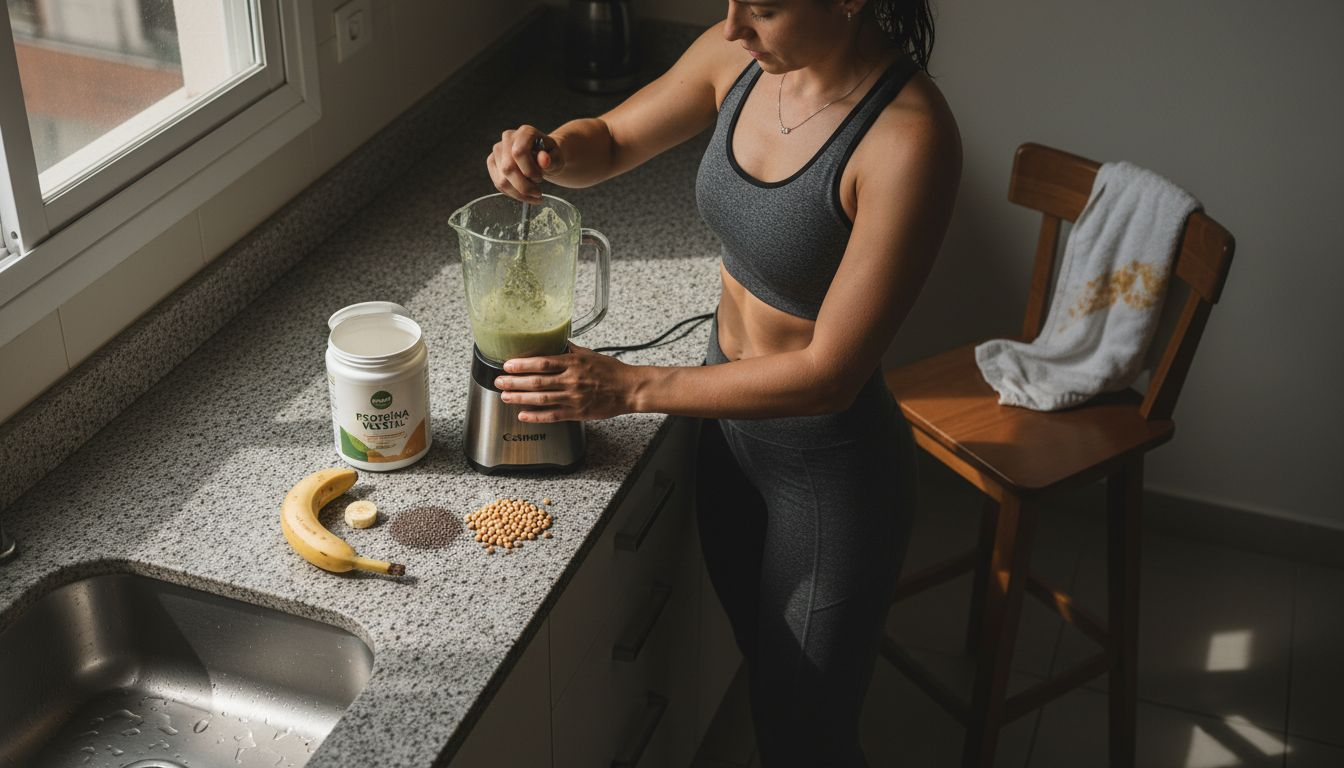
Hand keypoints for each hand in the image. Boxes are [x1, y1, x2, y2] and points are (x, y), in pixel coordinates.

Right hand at [487, 126, 565, 203]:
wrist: (543, 156)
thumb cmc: (550, 156)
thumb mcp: (557, 159)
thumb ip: (551, 160)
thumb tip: (544, 160)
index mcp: (525, 132)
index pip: (519, 152)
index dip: (529, 170)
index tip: (540, 178)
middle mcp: (508, 138)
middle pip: (508, 168)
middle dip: (524, 186)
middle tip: (538, 191)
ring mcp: (497, 150)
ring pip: (502, 180)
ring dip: (519, 193)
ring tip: (532, 194)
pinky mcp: (492, 162)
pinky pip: (498, 184)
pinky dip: (512, 194)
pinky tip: (524, 195)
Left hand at [494, 343, 635, 422]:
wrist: (629, 389)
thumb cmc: (611, 371)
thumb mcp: (589, 354)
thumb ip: (569, 350)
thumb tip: (554, 341)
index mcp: (573, 364)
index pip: (542, 363)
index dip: (522, 365)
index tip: (508, 365)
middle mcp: (571, 381)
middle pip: (537, 382)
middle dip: (514, 382)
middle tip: (499, 381)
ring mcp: (573, 398)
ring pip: (541, 399)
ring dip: (520, 398)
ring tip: (505, 396)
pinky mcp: (577, 413)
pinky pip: (552, 416)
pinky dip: (536, 416)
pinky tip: (523, 415)